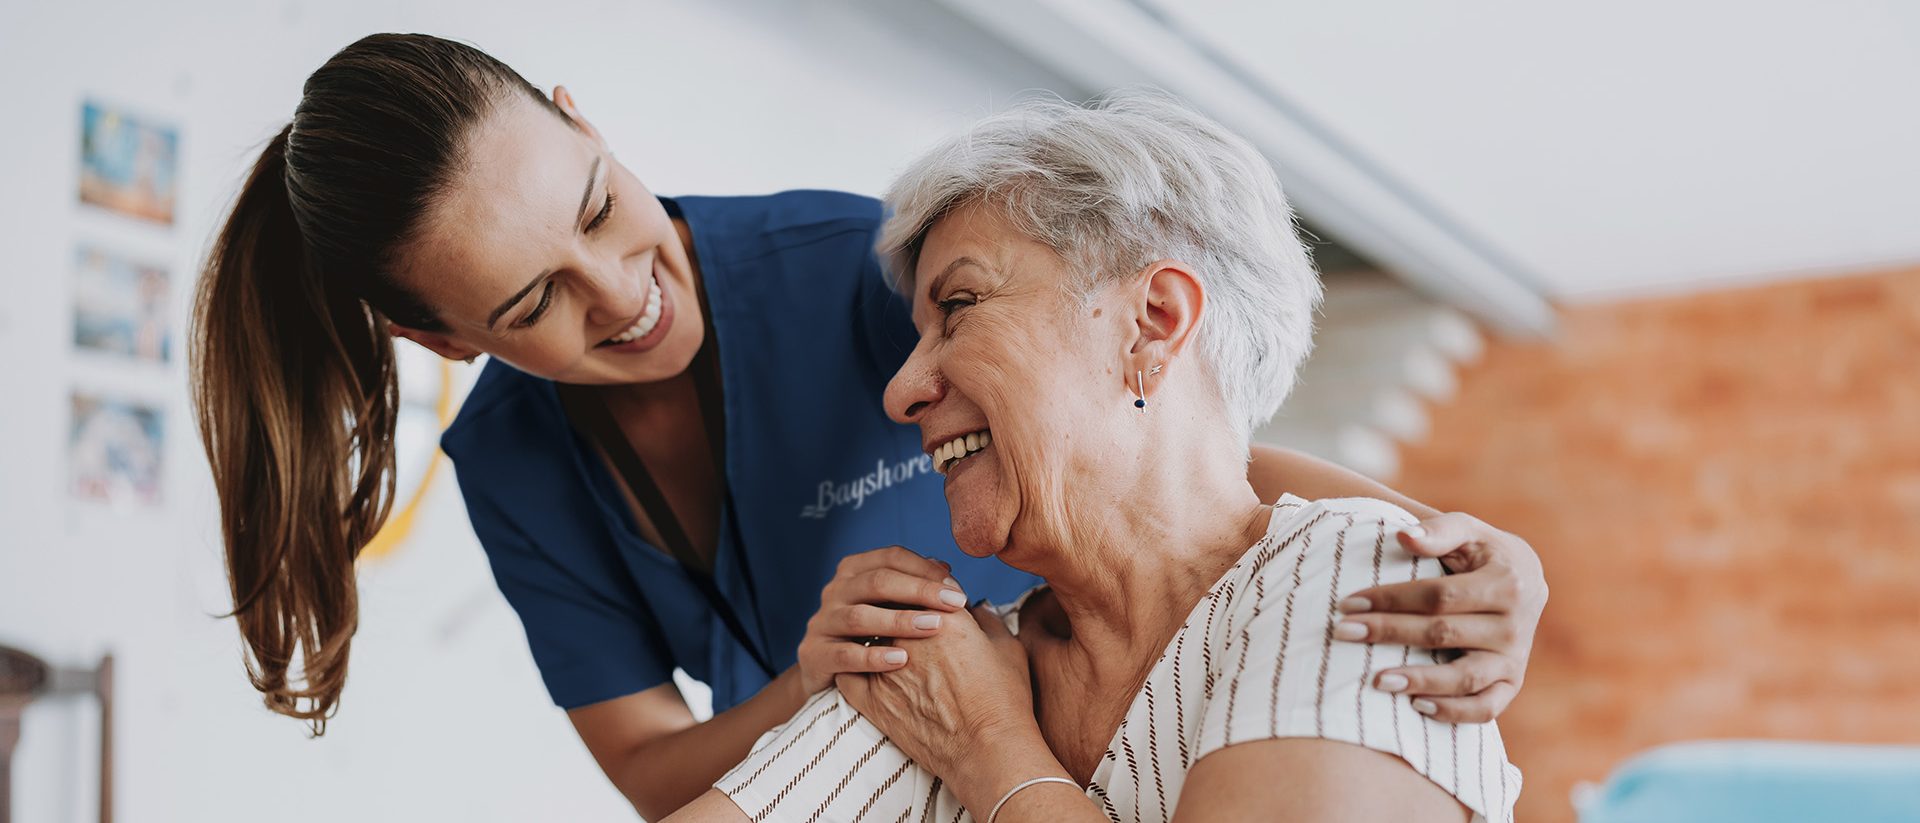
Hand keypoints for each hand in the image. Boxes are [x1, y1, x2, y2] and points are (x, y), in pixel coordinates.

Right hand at [796, 547, 969, 693]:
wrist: (828, 673)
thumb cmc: (870, 634)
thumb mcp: (890, 605)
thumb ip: (914, 586)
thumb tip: (945, 569)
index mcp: (854, 571)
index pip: (892, 557)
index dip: (925, 569)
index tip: (956, 589)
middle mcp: (835, 590)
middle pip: (877, 581)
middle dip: (920, 591)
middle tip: (955, 604)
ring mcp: (822, 621)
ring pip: (860, 616)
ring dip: (899, 621)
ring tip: (933, 627)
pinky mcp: (814, 654)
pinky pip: (844, 655)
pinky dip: (873, 657)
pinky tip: (902, 661)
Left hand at [835, 604, 1035, 778]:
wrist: (987, 752)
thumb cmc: (1005, 702)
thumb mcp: (1008, 649)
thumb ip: (988, 620)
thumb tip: (977, 609)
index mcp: (945, 616)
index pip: (923, 586)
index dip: (925, 589)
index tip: (928, 596)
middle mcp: (909, 635)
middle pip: (889, 604)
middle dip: (895, 605)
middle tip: (902, 614)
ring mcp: (885, 667)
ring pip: (865, 634)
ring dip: (873, 633)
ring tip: (882, 641)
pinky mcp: (871, 698)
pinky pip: (847, 673)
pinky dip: (853, 666)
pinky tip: (859, 667)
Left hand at [1333, 512, 1547, 722]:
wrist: (1527, 581)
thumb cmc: (1484, 552)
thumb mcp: (1469, 531)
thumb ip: (1439, 531)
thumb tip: (1403, 536)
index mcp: (1505, 584)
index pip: (1439, 596)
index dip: (1392, 599)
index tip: (1349, 603)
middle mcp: (1514, 625)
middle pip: (1443, 633)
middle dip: (1389, 633)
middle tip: (1343, 633)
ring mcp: (1514, 658)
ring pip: (1466, 677)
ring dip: (1420, 681)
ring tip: (1377, 680)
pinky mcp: (1512, 683)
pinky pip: (1486, 707)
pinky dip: (1454, 712)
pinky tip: (1417, 706)